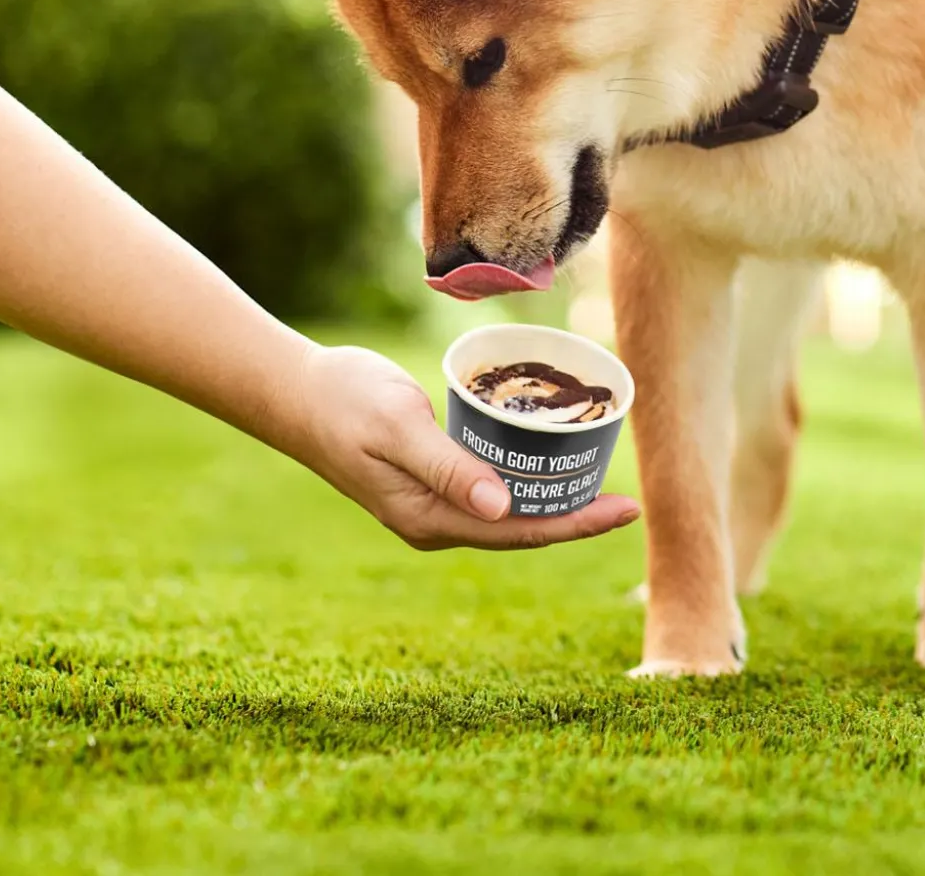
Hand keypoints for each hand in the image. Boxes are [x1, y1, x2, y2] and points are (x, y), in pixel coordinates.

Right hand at [285, 343, 640, 549]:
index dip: (577, 524)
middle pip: (521, 529)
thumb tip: (502, 509)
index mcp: (429, 518)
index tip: (625, 509)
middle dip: (575, 517)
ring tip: (599, 478)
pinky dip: (524, 477)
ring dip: (552, 499)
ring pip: (507, 511)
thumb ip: (448, 468)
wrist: (296, 392)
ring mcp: (432, 503)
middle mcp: (436, 520)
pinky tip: (548, 456)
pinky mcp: (429, 480)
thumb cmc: (345, 402)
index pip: (520, 532)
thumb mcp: (399, 428)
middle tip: (627, 498)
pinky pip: (489, 488)